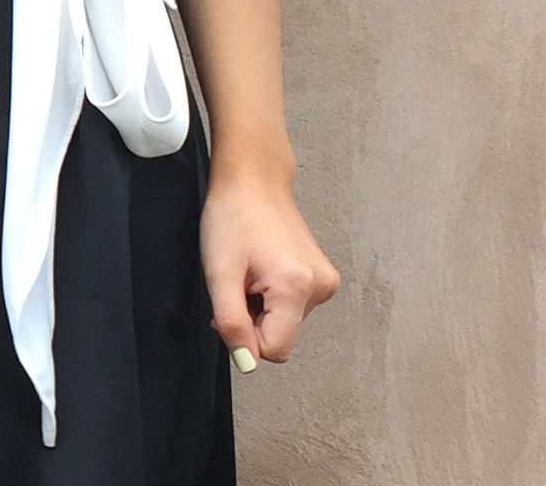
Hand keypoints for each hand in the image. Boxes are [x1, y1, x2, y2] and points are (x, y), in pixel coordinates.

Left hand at [200, 176, 340, 371]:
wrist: (253, 182)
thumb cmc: (233, 218)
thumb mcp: (219, 274)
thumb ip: (231, 323)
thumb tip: (247, 363)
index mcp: (297, 287)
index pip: (274, 350)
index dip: (244, 338)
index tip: (229, 308)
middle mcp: (321, 288)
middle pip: (280, 336)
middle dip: (252, 320)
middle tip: (237, 283)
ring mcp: (325, 282)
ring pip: (285, 323)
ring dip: (260, 307)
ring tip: (250, 272)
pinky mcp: (323, 278)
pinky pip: (292, 307)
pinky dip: (272, 298)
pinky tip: (262, 270)